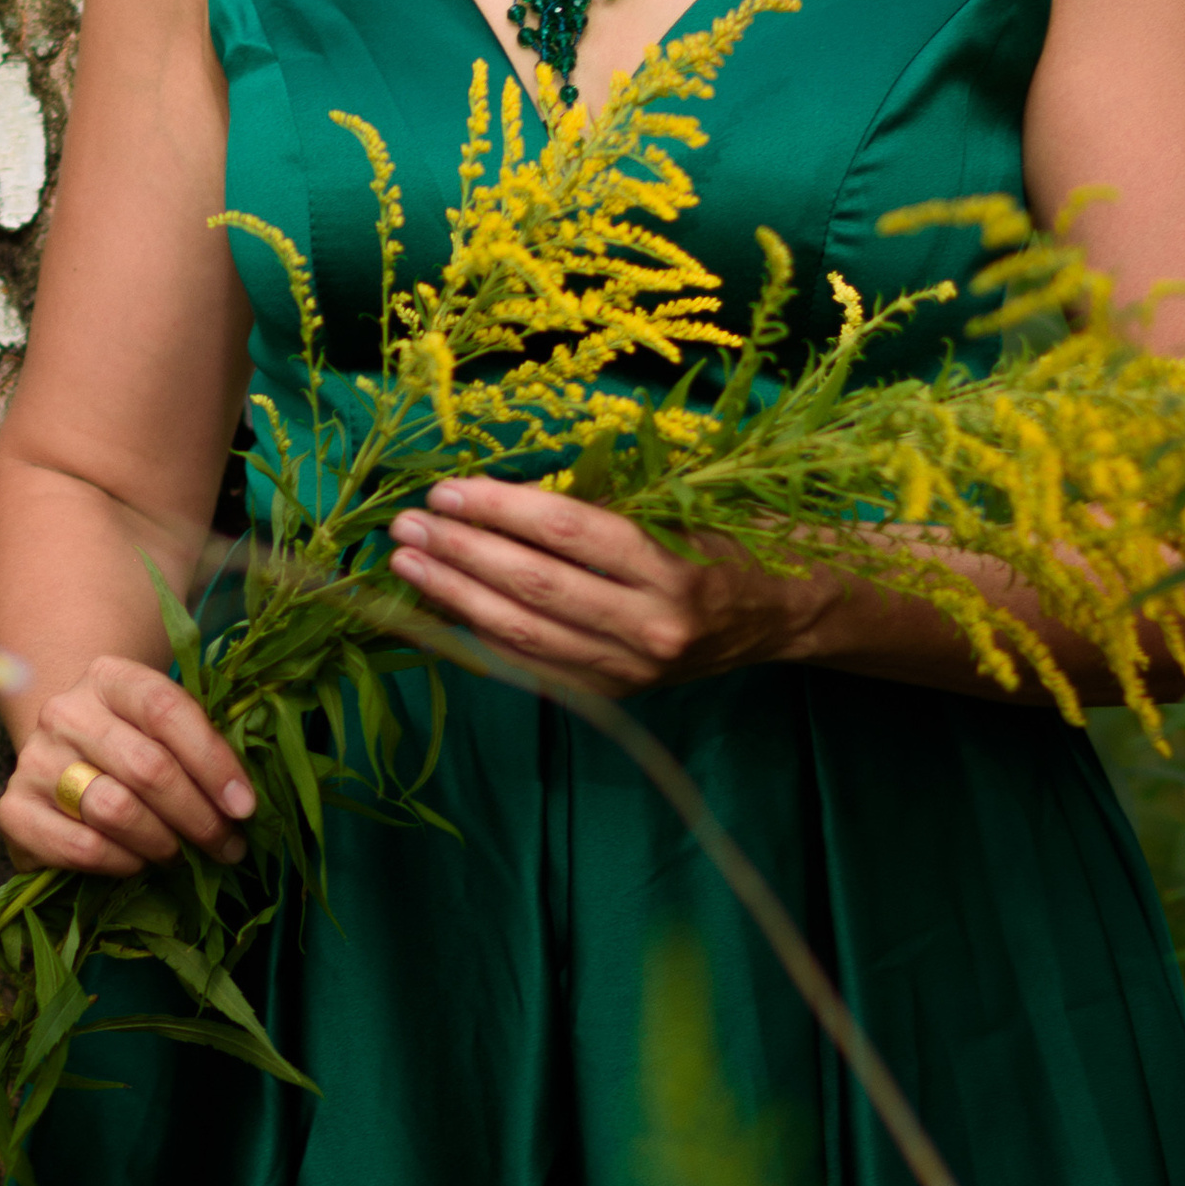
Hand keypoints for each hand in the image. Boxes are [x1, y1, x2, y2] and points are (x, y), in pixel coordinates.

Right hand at [0, 654, 257, 876]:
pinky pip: (81, 847)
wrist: (62, 760)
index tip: (245, 806)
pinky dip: (121, 863)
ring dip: (162, 843)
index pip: (166, 709)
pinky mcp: (13, 810)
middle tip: (226, 846)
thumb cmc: (132, 745)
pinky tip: (140, 864)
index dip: (213, 761)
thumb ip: (199, 748)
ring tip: (183, 855)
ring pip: (114, 809)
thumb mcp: (163, 729)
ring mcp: (34, 759)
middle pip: (146, 767)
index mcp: (109, 677)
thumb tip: (244, 804)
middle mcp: (65, 710)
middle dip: (197, 815)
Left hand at [387, 477, 833, 698]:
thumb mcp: (673, 505)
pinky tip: (442, 606)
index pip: (568, 533)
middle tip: (407, 525)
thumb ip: (595, 503)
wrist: (778, 613)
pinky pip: (533, 666)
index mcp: (673, 568)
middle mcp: (653, 628)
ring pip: (525, 635)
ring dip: (455, 597)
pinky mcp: (615, 695)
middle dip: (461, 554)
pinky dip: (482, 636)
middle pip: (536, 588)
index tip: (446, 490)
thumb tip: (498, 493)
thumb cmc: (717, 537)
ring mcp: (631, 671)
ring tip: (408, 563)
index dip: (499, 510)